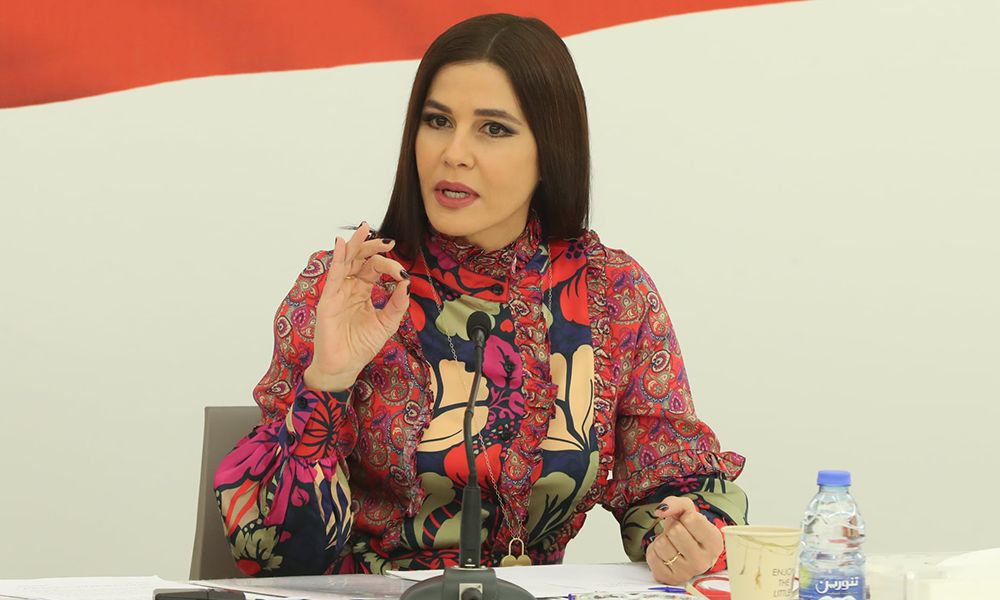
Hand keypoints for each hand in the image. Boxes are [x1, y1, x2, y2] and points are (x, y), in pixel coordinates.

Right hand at [303, 222, 409, 390]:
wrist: (345, 366)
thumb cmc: (361, 346)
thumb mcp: (387, 323)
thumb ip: (397, 304)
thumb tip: (407, 282)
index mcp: (363, 291)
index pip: (375, 269)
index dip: (389, 266)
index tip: (402, 273)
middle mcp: (349, 287)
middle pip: (360, 259)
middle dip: (374, 247)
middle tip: (389, 242)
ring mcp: (338, 292)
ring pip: (346, 261)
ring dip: (355, 244)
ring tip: (365, 228)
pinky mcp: (328, 300)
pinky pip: (333, 275)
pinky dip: (337, 258)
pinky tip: (341, 244)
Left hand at [645, 496, 723, 584]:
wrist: (688, 553)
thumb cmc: (691, 531)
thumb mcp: (689, 511)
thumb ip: (677, 504)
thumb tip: (661, 510)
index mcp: (714, 542)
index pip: (691, 519)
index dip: (684, 516)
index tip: (688, 524)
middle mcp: (703, 561)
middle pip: (675, 531)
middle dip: (672, 527)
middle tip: (678, 534)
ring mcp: (687, 572)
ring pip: (661, 544)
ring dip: (662, 539)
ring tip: (672, 544)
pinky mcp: (670, 579)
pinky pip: (652, 556)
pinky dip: (654, 551)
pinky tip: (665, 554)